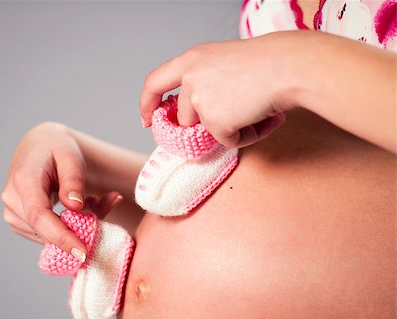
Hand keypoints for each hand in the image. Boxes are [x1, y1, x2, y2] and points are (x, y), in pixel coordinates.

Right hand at [1, 122, 121, 260]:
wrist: (40, 148)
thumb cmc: (57, 150)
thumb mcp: (71, 157)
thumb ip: (73, 180)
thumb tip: (74, 206)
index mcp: (24, 179)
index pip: (40, 215)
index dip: (61, 237)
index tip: (83, 252)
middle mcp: (12, 199)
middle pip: (46, 229)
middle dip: (79, 228)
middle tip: (106, 203)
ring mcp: (13, 214)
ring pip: (48, 236)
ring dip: (75, 227)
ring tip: (91, 200)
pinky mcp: (20, 223)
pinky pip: (47, 235)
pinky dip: (68, 228)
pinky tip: (79, 208)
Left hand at [140, 32, 295, 147]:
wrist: (288, 67)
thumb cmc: (266, 63)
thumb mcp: (223, 64)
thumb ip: (205, 85)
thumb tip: (200, 120)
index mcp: (191, 60)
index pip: (154, 82)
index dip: (147, 103)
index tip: (147, 120)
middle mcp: (190, 78)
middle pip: (184, 118)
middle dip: (203, 124)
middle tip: (232, 117)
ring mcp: (200, 100)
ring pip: (204, 132)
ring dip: (226, 129)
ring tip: (253, 112)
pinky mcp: (215, 121)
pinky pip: (226, 141)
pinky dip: (243, 136)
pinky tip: (259, 118)